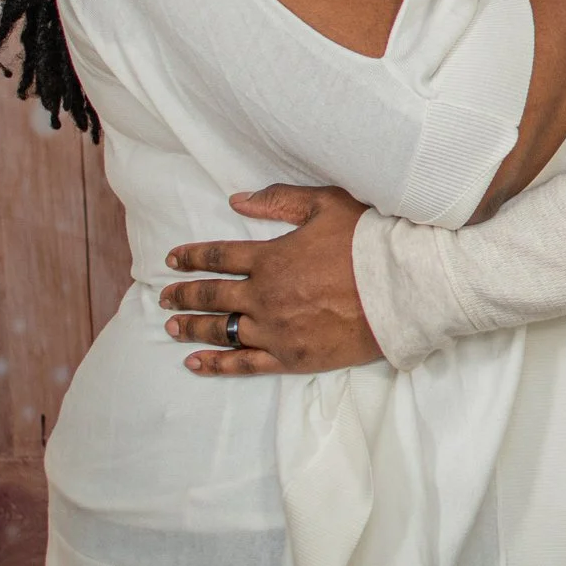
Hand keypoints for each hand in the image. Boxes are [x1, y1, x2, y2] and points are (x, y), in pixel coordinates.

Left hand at [158, 186, 381, 374]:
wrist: (402, 288)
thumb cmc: (368, 242)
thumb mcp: (326, 205)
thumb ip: (278, 201)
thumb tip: (236, 200)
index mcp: (270, 258)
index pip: (218, 256)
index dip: (191, 257)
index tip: (172, 261)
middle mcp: (264, 296)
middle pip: (211, 296)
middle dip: (183, 295)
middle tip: (163, 297)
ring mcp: (275, 330)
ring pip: (221, 331)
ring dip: (192, 328)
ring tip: (172, 328)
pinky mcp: (291, 358)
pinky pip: (244, 364)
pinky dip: (217, 365)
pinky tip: (195, 364)